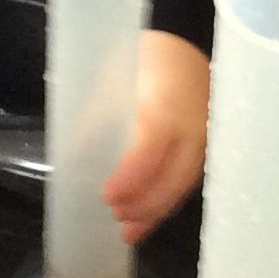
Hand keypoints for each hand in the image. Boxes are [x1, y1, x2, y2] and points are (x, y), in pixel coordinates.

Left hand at [103, 31, 209, 243]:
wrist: (184, 46)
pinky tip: (147, 220)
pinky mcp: (207, 148)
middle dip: (146, 203)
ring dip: (156, 211)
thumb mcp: (114, 82)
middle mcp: (193, 126)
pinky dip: (167, 202)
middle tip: (116, 216)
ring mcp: (205, 139)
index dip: (131, 176)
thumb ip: (95, 120)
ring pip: (184, 184)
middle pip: (175, 176)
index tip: (108, 194)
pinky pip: (189, 180)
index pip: (151, 147)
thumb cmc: (142, 61)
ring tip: (128, 231)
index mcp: (166, 105)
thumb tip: (72, 160)